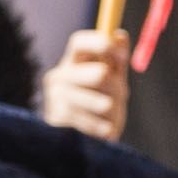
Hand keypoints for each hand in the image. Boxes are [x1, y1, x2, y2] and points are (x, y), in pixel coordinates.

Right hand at [37, 25, 130, 147]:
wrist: (80, 142)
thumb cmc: (99, 106)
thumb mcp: (112, 80)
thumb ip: (116, 59)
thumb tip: (119, 35)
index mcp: (72, 62)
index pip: (79, 42)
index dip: (102, 44)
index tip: (122, 56)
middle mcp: (59, 76)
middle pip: (99, 73)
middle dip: (117, 88)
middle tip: (121, 96)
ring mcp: (55, 98)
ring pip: (102, 102)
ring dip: (113, 112)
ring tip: (107, 118)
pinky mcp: (57, 120)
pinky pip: (95, 122)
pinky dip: (104, 128)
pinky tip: (99, 130)